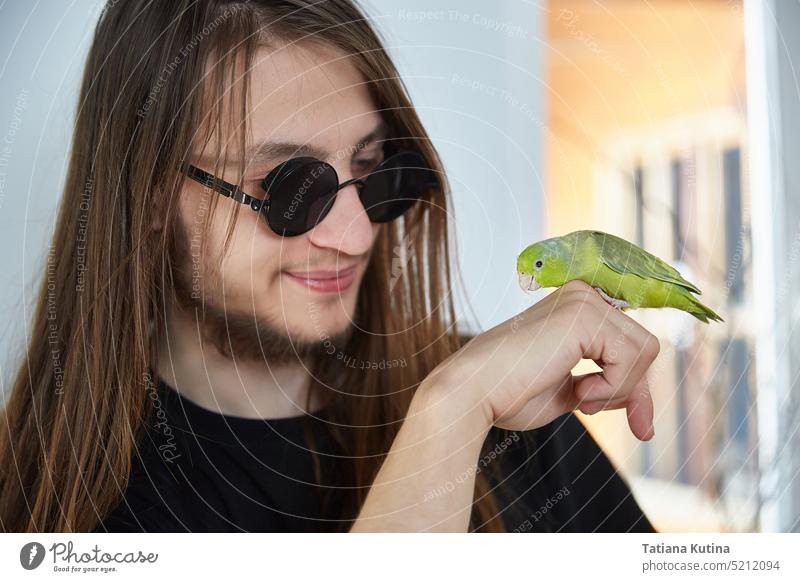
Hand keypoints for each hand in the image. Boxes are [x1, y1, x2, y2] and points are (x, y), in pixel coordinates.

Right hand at [428, 280, 659, 439]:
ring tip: (580, 399)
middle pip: (643, 346)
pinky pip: (631, 357)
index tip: (641, 427)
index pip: (628, 344)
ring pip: (643, 351)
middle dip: (635, 391)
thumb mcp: (569, 392)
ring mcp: (583, 300)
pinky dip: (613, 386)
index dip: (636, 386)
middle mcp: (582, 295)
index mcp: (575, 309)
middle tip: (615, 420)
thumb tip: (643, 411)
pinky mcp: (585, 314)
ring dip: (619, 390)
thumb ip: (601, 387)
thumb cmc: (508, 393)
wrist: (474, 392)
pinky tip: (579, 392)